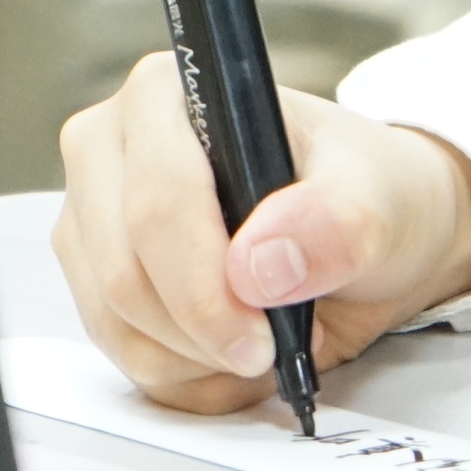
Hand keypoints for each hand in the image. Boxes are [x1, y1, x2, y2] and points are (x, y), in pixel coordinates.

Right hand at [49, 53, 470, 413]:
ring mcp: (93, 220)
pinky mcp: (94, 281)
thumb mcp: (378, 199)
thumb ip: (334, 222)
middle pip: (125, 274)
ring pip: (116, 324)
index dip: (204, 285)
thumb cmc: (364, 193)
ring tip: (269, 340)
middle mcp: (111, 149)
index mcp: (168, 95)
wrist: (368, 232)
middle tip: (276, 346)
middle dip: (206, 331)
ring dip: (198, 359)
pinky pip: (123, 355)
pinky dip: (187, 375)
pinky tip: (236, 353)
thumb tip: (260, 264)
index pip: (159, 202)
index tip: (260, 336)